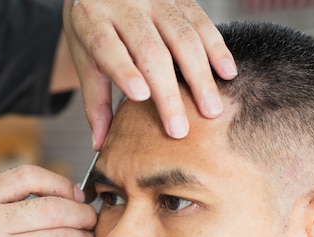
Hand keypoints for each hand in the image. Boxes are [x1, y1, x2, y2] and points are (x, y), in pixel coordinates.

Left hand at [63, 0, 237, 148]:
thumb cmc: (93, 26)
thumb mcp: (85, 58)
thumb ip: (95, 101)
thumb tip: (100, 145)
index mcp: (92, 20)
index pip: (107, 47)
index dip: (125, 72)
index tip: (140, 97)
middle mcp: (124, 4)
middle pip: (149, 50)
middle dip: (167, 92)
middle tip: (180, 129)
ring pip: (182, 36)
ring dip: (199, 76)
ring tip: (211, 109)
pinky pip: (201, 21)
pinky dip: (217, 48)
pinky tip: (228, 72)